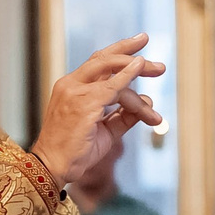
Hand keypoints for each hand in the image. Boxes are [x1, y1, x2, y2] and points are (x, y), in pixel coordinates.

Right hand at [33, 36, 165, 187]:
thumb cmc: (76, 152)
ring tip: (160, 72)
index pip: (96, 63)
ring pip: (113, 73)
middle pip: (103, 58)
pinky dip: (128, 76)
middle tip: (157, 62)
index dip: (118, 52)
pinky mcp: (84, 103)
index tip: (140, 46)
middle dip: (130, 50)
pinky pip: (112, 86)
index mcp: (71, 89)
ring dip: (138, 72)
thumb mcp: (105, 131)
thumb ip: (123, 115)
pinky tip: (140, 67)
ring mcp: (75, 92)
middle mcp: (71, 85)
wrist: (55, 167)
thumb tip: (147, 101)